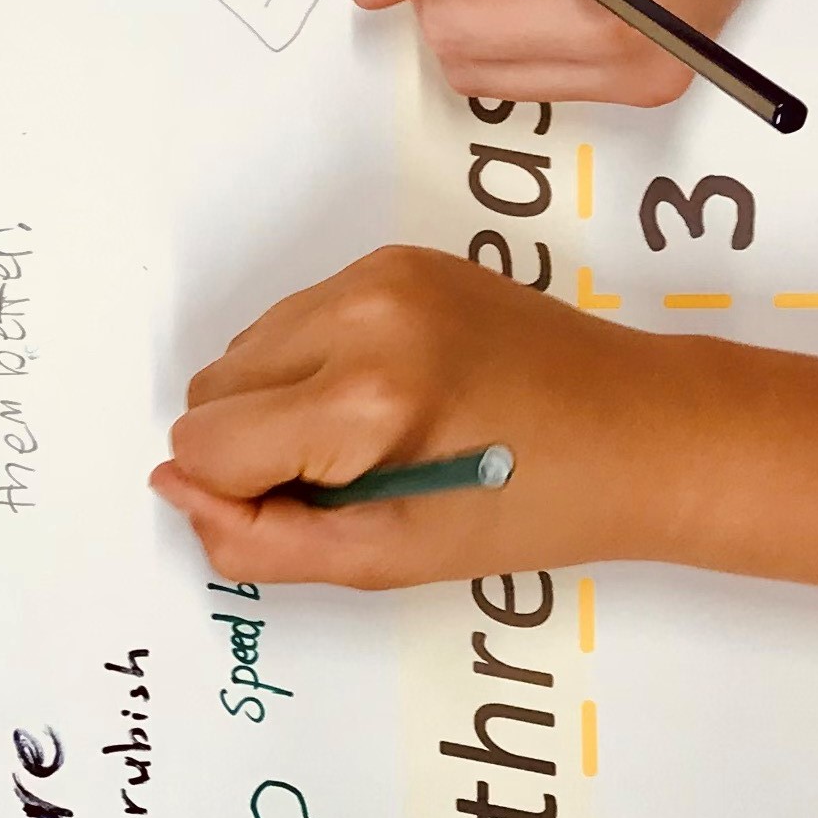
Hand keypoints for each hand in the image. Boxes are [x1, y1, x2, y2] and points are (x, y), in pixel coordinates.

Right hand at [151, 243, 704, 588]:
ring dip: (281, 403)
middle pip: (210, 390)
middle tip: (356, 477)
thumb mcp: (390, 559)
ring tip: (377, 435)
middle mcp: (363, 316)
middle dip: (258, 445)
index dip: (248, 496)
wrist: (642, 432)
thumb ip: (262, 541)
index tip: (328, 507)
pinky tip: (392, 393)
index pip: (205, 447)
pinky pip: (294, 317)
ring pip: (244, 351)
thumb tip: (175, 489)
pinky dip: (316, 364)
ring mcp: (378, 275)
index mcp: (365, 401)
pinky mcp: (395, 258)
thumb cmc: (531, 508)